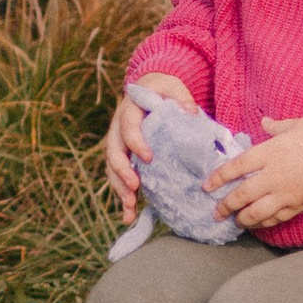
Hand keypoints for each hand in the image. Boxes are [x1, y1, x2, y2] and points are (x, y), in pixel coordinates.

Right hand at [104, 77, 189, 219]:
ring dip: (119, 188)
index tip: (148, 158)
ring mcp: (119, 144)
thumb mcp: (172, 86)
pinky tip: (129, 216)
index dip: (135, 142)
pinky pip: (118, 177)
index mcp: (130, 111)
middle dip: (122, 172)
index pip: (128, 127)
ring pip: (112, 168)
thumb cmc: (162, 89)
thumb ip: (180, 96)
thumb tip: (191, 112)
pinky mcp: (124, 157)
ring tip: (129, 207)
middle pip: (113, 151)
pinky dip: (123, 196)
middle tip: (134, 188)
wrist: (149, 88)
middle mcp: (118, 128)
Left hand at [208, 118, 302, 232]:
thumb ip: (277, 126)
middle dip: (225, 205)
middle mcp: (274, 175)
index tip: (207, 186)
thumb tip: (265, 123)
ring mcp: (286, 193)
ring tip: (235, 222)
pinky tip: (258, 224)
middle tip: (216, 212)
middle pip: (241, 194)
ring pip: (257, 212)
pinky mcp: (299, 205)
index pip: (236, 167)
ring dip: (242, 219)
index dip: (218, 178)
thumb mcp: (299, 124)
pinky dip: (265, 223)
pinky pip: (277, 218)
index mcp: (270, 152)